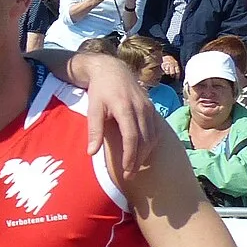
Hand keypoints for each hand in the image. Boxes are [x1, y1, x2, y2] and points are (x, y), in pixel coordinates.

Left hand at [75, 48, 158, 179]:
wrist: (112, 70)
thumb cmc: (100, 91)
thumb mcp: (93, 109)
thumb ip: (94, 130)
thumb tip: (91, 153)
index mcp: (125, 108)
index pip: (132, 137)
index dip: (130, 156)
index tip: (126, 170)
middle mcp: (141, 109)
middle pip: (144, 140)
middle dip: (138, 160)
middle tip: (130, 175)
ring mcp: (148, 108)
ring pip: (152, 136)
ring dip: (145, 154)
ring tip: (135, 168)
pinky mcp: (151, 108)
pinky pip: (155, 130)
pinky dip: (151, 143)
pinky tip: (144, 153)